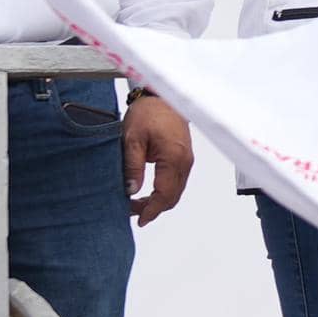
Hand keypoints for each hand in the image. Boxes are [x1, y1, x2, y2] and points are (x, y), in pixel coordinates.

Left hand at [122, 96, 194, 225]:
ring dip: (158, 201)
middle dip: (153, 208)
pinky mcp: (184, 158)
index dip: (152, 210)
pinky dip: (164, 191)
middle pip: (172, 197)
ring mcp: (186, 160)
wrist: (161, 96)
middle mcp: (184, 162)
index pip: (165, 194)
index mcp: (173, 158)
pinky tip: (148, 192)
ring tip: (136, 203)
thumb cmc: (148, 113)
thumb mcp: (132, 139)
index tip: (140, 219)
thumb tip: (131, 190)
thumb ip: (132, 166)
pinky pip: (176, 182)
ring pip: (175, 191)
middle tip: (132, 211)